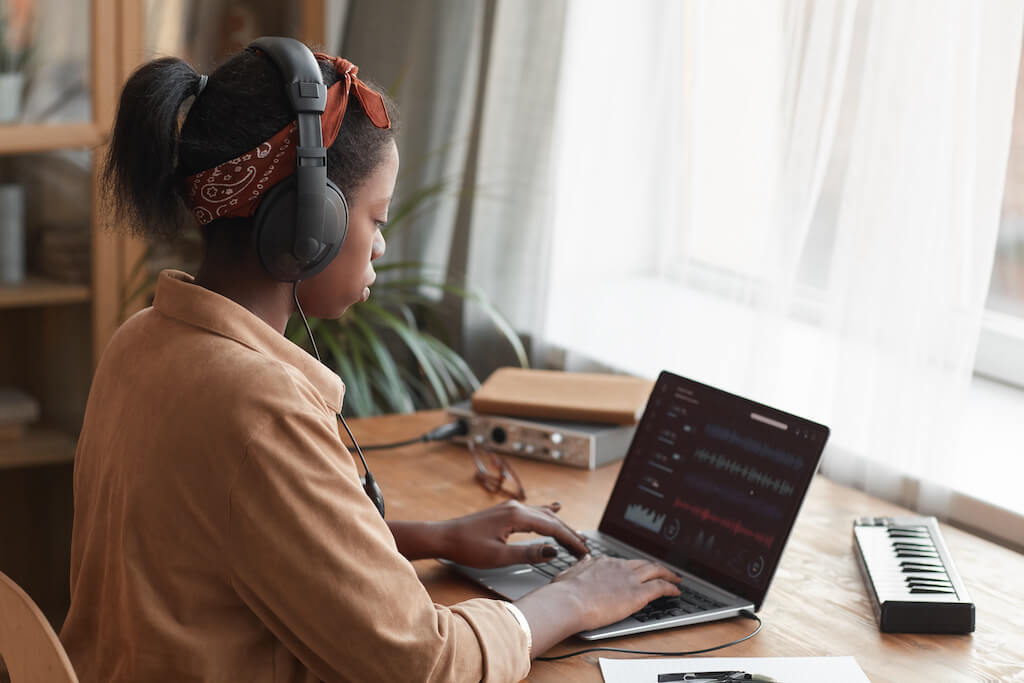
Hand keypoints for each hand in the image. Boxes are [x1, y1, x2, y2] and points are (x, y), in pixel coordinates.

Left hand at [435, 500, 588, 568]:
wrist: (444, 537)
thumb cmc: (467, 548)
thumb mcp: (498, 556)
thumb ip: (528, 553)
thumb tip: (553, 550)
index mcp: (516, 516)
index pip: (552, 528)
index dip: (570, 540)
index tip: (584, 552)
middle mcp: (516, 507)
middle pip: (551, 520)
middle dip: (569, 534)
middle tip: (586, 549)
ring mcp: (510, 507)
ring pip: (543, 515)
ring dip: (561, 525)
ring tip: (577, 535)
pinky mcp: (505, 512)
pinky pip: (533, 511)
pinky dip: (548, 513)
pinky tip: (556, 507)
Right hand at [515, 556, 680, 652]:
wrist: (568, 602)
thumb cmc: (563, 593)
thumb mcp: (568, 574)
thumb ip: (580, 567)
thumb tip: (585, 560)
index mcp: (602, 563)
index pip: (623, 563)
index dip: (633, 567)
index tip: (638, 571)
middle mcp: (618, 567)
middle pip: (643, 564)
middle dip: (656, 567)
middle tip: (665, 571)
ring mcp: (629, 579)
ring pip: (656, 571)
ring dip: (668, 574)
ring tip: (676, 579)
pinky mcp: (638, 593)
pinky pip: (661, 587)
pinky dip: (671, 588)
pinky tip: (676, 592)